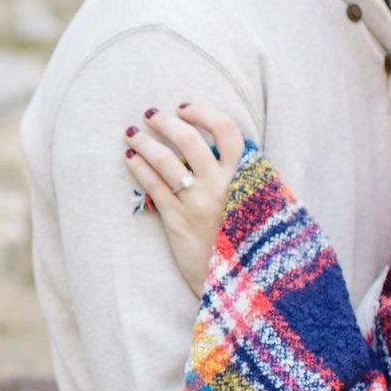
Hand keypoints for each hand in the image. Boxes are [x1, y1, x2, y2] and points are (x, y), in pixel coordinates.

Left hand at [121, 104, 244, 295]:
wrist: (241, 283)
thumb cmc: (246, 237)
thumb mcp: (260, 201)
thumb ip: (243, 172)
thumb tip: (219, 144)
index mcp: (246, 176)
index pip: (227, 130)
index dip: (203, 113)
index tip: (185, 108)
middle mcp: (223, 186)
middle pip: (189, 139)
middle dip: (165, 121)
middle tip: (150, 114)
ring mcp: (199, 203)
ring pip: (165, 160)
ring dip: (144, 141)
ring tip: (131, 132)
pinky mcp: (178, 222)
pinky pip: (154, 186)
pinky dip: (139, 167)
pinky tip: (129, 156)